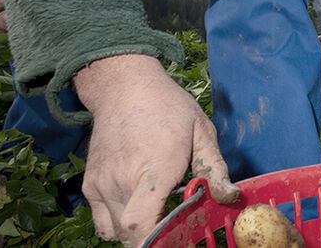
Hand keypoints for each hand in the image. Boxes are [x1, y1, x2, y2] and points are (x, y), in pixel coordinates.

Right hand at [74, 55, 238, 246]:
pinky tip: (138, 206)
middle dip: (152, 241)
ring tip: (156, 216)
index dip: (155, 244)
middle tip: (174, 232)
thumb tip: (230, 197)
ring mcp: (101, 185)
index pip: (140, 226)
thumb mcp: (201, 132)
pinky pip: (102, 221)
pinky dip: (117, 224)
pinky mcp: (89, 185)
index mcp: (153, 171)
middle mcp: (121, 182)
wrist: (124, 88)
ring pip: (114, 232)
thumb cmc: (168, 108)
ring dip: (134, 233)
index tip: (175, 242)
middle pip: (129, 235)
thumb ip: (214, 170)